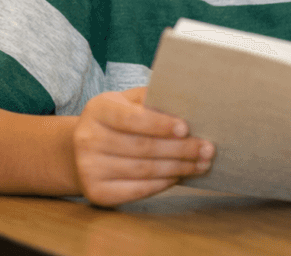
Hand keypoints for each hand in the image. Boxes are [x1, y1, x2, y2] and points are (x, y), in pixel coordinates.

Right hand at [72, 87, 213, 206]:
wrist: (82, 149)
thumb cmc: (119, 119)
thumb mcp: (129, 100)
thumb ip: (153, 99)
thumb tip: (190, 103)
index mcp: (98, 110)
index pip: (132, 118)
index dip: (160, 124)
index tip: (186, 129)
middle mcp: (88, 139)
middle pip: (142, 147)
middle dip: (180, 149)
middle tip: (208, 149)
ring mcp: (89, 168)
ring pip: (143, 170)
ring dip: (178, 168)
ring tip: (202, 164)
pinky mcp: (96, 192)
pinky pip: (137, 190)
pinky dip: (162, 184)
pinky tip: (179, 177)